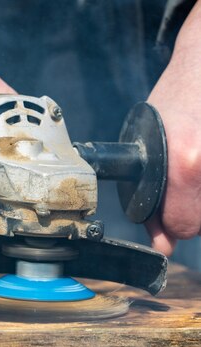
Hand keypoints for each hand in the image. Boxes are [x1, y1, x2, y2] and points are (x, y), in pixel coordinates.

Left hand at [146, 2, 200, 255]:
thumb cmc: (178, 101)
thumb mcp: (151, 146)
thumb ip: (156, 198)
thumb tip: (163, 245)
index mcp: (184, 166)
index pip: (183, 226)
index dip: (172, 221)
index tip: (171, 206)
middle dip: (194, 210)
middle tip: (189, 179)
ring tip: (198, 168)